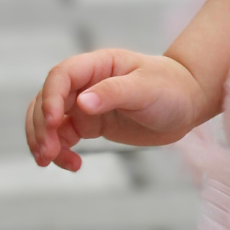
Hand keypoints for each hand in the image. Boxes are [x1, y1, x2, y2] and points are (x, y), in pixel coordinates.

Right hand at [26, 50, 209, 171]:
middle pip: (47, 100)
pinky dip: (61, 151)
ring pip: (49, 121)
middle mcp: (85, 83)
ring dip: (43, 140)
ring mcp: (85, 104)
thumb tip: (82, 103)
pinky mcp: (90, 124)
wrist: (188, 103)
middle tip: (47, 153)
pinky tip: (73, 164)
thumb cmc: (172, 88)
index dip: (51, 98)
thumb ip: (114, 93)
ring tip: (50, 162)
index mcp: (97, 65)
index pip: (61, 76)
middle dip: (41, 126)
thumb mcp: (147, 89)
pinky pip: (63, 136)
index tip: (53, 122)